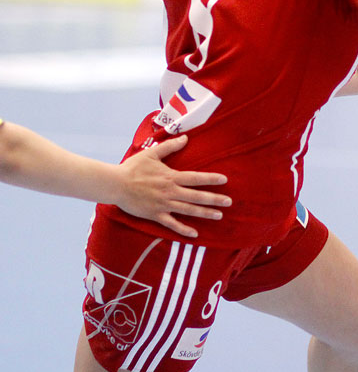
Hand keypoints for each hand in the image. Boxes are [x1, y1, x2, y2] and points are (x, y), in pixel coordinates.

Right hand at [114, 135, 231, 237]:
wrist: (115, 184)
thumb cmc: (133, 167)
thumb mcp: (152, 153)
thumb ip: (170, 147)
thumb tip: (186, 138)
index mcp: (171, 177)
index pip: (195, 178)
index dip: (211, 179)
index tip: (225, 180)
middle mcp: (170, 192)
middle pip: (196, 196)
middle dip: (214, 199)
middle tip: (229, 201)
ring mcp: (163, 204)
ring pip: (188, 210)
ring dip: (204, 213)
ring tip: (219, 215)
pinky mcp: (155, 215)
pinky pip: (172, 224)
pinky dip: (183, 229)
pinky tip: (195, 234)